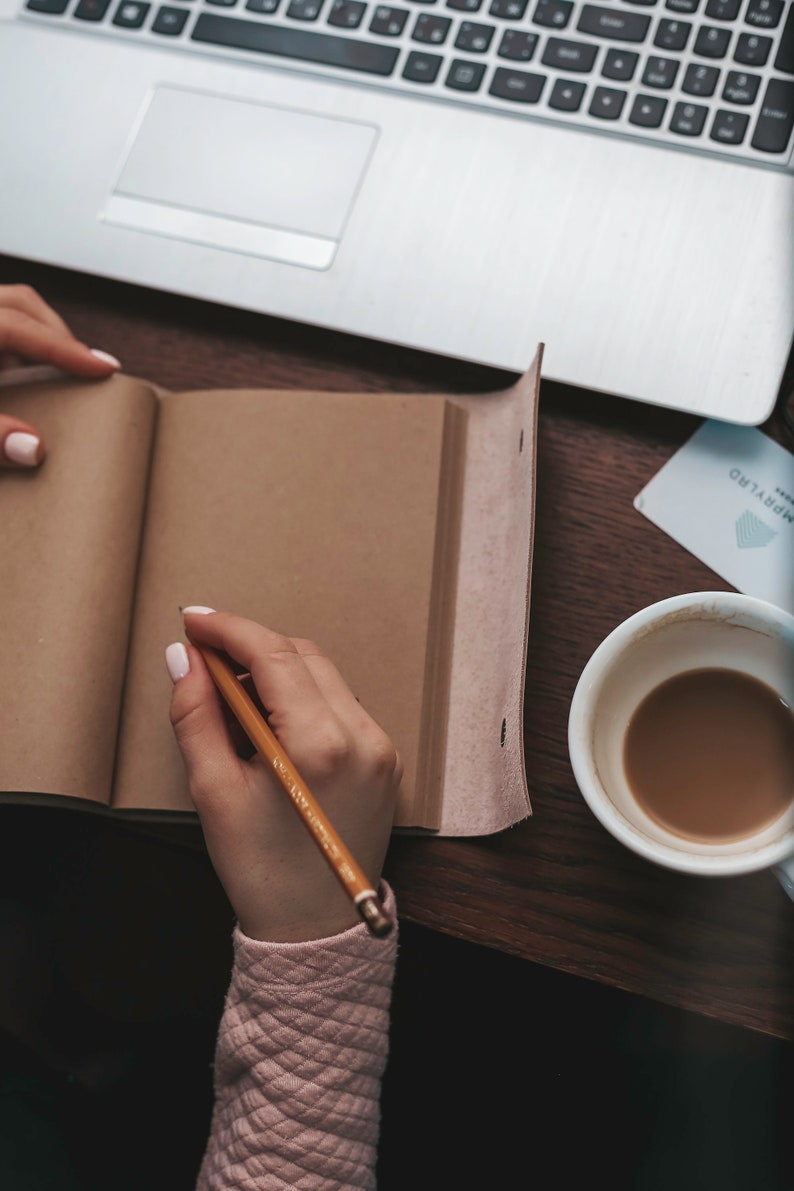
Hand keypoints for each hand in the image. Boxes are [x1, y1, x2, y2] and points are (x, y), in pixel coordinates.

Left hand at [0, 284, 119, 467]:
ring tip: (53, 372)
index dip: (67, 350)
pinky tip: (12, 375)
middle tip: (87, 367)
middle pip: (19, 303)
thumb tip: (34, 449)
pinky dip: (9, 344)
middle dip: (59, 332)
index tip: (106, 367)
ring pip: (4, 308)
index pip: (21, 327)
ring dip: (33, 335)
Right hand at [167, 610, 400, 942]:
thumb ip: (196, 717)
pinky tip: (271, 720)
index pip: (272, 656)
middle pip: (301, 656)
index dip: (229, 629)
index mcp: (319, 745)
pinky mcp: (386, 758)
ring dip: (277, 670)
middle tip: (204, 658)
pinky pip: (342, 703)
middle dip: (250, 647)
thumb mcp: (214, 793)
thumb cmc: (262, 871)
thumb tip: (185, 660)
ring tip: (232, 696)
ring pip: (324, 674)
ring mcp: (381, 746)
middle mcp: (361, 737)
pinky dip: (304, 696)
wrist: (317, 930)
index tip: (195, 620)